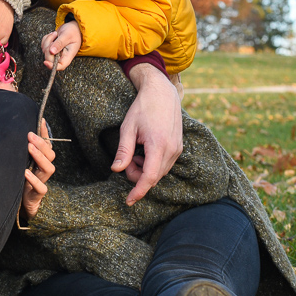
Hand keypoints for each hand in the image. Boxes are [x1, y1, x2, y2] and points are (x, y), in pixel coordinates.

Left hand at [22, 120, 55, 219]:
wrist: (19, 205)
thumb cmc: (18, 181)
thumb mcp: (18, 163)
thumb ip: (18, 151)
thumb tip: (11, 132)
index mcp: (40, 161)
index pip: (47, 144)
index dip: (45, 133)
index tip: (40, 120)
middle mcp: (43, 170)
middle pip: (50, 155)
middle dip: (41, 144)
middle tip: (30, 135)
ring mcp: (42, 182)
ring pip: (49, 169)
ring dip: (39, 157)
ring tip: (29, 147)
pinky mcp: (37, 195)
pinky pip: (41, 188)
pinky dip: (34, 180)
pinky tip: (25, 172)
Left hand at [41, 21, 81, 70]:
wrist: (73, 26)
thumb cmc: (73, 31)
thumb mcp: (67, 36)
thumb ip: (60, 43)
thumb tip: (52, 52)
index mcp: (68, 56)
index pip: (60, 66)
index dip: (52, 66)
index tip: (46, 62)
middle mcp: (61, 56)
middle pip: (49, 59)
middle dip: (48, 46)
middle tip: (55, 36)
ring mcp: (55, 53)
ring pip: (45, 51)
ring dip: (48, 40)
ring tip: (56, 34)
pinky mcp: (50, 48)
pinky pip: (43, 45)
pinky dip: (46, 39)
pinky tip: (54, 35)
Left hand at [112, 65, 181, 205]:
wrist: (162, 93)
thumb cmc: (143, 108)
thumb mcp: (128, 128)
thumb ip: (124, 151)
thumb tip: (116, 170)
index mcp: (158, 145)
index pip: (149, 177)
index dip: (139, 191)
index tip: (129, 201)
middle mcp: (172, 150)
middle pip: (153, 177)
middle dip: (137, 175)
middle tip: (127, 159)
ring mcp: (178, 149)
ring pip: (159, 172)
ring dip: (145, 169)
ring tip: (136, 152)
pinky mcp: (179, 148)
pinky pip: (165, 165)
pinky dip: (152, 164)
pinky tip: (144, 151)